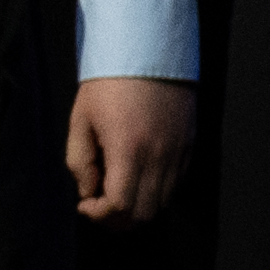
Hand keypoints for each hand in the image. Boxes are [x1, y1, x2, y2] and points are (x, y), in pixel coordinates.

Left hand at [65, 74, 194, 221]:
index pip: (120, 206)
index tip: (85, 205)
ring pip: (163, 203)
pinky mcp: (190, 146)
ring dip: (138, 208)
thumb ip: (80, 161)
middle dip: (117, 219)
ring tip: (117, 193)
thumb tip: (87, 191)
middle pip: (144, 214)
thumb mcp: (81, 118)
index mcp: (128, 150)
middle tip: (99, 206)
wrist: (147, 50)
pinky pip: (176, 184)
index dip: (99, 215)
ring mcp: (179, 153)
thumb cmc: (107, 83)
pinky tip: (138, 177)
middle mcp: (159, 157)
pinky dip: (156, 192)